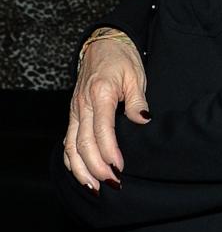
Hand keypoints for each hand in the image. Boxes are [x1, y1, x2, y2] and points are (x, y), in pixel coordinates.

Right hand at [63, 34, 148, 189]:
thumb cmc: (121, 59)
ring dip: (81, 169)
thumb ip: (137, 100)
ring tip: (94, 187)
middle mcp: (82, 105)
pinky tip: (81, 173)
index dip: (109, 152)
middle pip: (83, 143)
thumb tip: (143, 119)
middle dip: (96, 167)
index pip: (101, 130)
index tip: (120, 167)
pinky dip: (71, 160)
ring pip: (70, 146)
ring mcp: (75, 110)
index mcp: (99, 94)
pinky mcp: (73, 114)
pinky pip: (68, 140)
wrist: (103, 44)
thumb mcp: (136, 75)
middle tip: (112, 183)